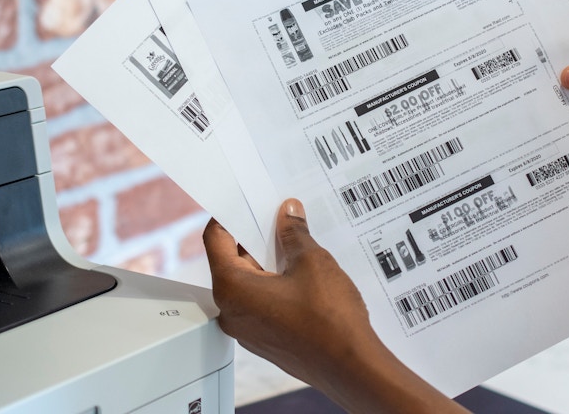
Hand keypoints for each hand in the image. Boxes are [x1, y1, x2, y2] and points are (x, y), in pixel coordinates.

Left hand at [203, 198, 468, 413]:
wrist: (352, 366)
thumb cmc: (329, 319)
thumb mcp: (311, 261)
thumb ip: (293, 233)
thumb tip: (288, 213)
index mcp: (232, 289)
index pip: (216, 240)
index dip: (229, 215)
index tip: (244, 201)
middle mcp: (231, 312)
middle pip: (232, 261)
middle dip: (255, 237)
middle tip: (278, 217)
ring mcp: (247, 329)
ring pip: (249, 283)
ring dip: (268, 261)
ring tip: (295, 243)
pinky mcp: (266, 339)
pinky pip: (261, 303)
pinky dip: (275, 284)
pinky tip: (301, 274)